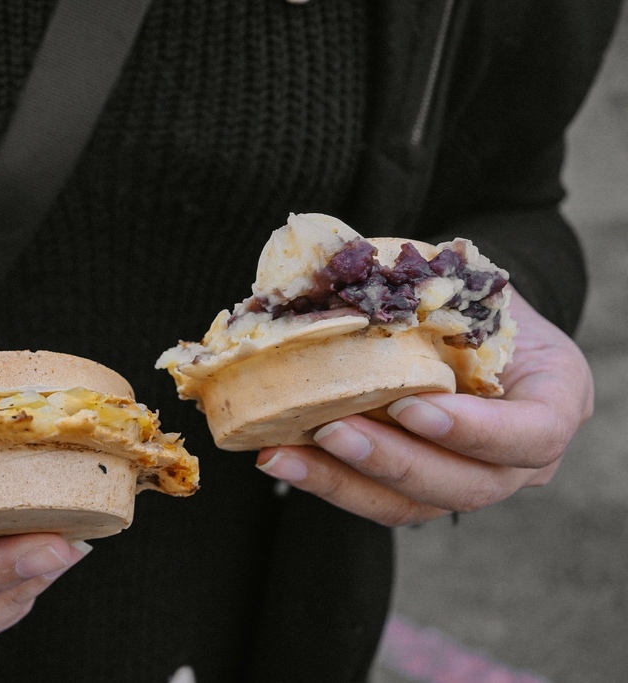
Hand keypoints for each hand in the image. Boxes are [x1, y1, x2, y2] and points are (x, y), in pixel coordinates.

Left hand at [255, 290, 594, 525]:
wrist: (461, 322)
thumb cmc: (466, 296)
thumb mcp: (462, 280)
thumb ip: (421, 284)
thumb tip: (333, 268)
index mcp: (554, 397)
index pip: (534, 434)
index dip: (476, 431)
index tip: (412, 407)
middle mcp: (521, 457)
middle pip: (469, 485)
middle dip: (394, 460)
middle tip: (331, 429)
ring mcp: (471, 481)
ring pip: (415, 505)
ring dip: (344, 482)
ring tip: (283, 455)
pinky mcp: (421, 492)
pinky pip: (378, 501)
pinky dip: (327, 482)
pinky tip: (280, 457)